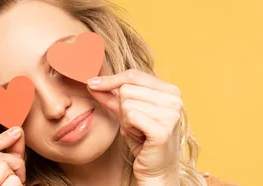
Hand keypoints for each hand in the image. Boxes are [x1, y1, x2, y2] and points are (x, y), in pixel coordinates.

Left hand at [87, 69, 180, 185]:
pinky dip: (128, 128)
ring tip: (138, 131)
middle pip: (126, 89)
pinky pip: (130, 116)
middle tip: (134, 124)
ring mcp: (171, 114)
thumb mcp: (125, 114)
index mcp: (170, 91)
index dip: (110, 79)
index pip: (133, 75)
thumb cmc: (143, 140)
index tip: (91, 83)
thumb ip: (111, 97)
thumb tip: (91, 82)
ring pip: (126, 103)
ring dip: (125, 120)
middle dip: (122, 108)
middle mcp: (174, 99)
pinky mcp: (163, 130)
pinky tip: (139, 137)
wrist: (155, 168)